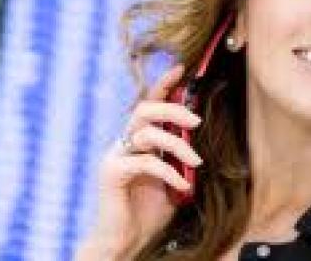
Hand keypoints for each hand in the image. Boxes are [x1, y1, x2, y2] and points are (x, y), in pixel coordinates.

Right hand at [76, 64, 202, 259]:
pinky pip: (144, 162)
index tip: (181, 69)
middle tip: (196, 122)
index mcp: (137, 141)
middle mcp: (124, 143)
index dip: (163, 86)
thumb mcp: (171, 179)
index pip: (148, 105)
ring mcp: (115, 156)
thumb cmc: (149, 211)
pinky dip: (167, 171)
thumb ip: (178, 158)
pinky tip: (182, 185)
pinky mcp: (111, 173)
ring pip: (146, 133)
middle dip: (172, 110)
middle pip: (143, 110)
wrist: (127, 240)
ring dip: (176, 144)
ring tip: (196, 161)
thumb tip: (198, 138)